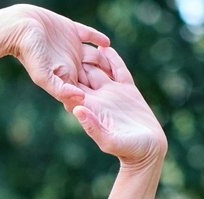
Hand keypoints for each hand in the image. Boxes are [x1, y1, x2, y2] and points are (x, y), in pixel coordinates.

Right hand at [8, 5, 109, 105]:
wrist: (21, 27)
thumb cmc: (30, 54)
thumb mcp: (43, 76)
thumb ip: (61, 90)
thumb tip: (81, 99)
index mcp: (65, 76)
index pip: (84, 88)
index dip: (96, 96)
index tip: (110, 105)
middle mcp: (70, 63)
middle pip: (93, 73)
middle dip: (103, 78)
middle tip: (119, 87)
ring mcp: (73, 47)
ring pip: (95, 55)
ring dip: (104, 59)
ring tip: (116, 63)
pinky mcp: (73, 31)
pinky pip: (90, 36)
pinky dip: (99, 39)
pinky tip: (106, 43)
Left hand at [69, 47, 166, 167]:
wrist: (149, 149)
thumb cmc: (129, 150)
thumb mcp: (110, 141)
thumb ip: (93, 127)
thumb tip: (77, 110)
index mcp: (91, 109)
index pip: (72, 91)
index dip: (63, 78)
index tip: (54, 64)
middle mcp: (99, 100)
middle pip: (82, 77)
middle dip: (74, 63)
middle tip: (64, 47)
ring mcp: (113, 94)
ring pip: (98, 70)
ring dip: (91, 58)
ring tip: (83, 42)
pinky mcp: (128, 90)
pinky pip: (117, 70)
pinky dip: (112, 59)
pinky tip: (106, 48)